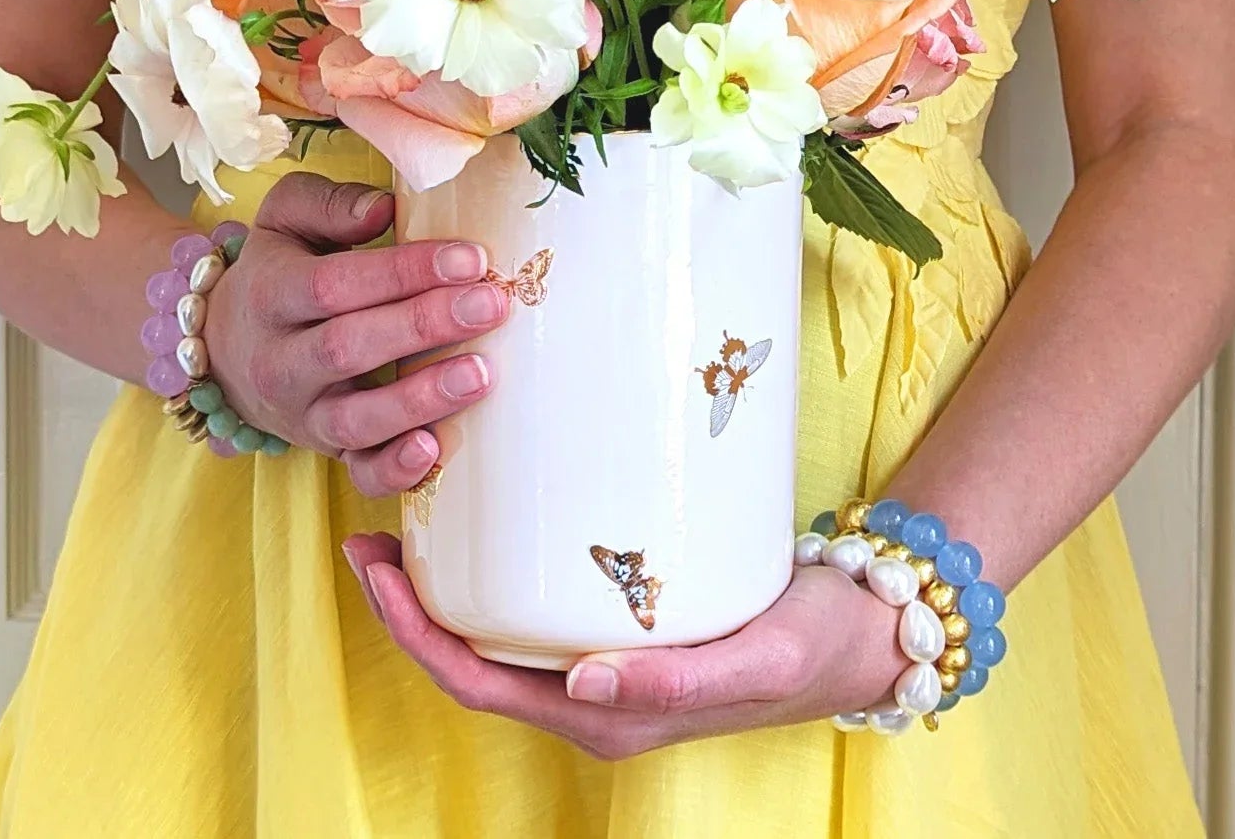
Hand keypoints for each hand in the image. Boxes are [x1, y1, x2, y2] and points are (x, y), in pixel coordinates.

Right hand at [203, 173, 510, 495]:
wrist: (222, 348)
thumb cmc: (279, 269)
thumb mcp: (286, 219)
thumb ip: (329, 204)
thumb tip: (384, 209)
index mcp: (272, 293)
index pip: (337, 285)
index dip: (404, 271)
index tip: (470, 258)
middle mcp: (281, 360)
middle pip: (349, 348)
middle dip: (424, 325)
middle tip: (491, 304)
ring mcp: (303, 414)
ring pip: (355, 419)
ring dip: (420, 399)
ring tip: (481, 373)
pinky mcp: (326, 451)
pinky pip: (358, 472)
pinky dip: (394, 470)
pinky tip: (433, 449)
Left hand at [342, 534, 908, 757]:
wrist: (861, 632)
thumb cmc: (811, 646)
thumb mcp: (752, 661)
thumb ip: (672, 682)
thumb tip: (579, 684)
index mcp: (605, 716)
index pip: (478, 684)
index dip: (415, 633)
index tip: (376, 569)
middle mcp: (592, 695)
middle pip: (471, 660)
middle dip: (411, 605)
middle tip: (372, 530)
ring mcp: (605, 663)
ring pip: (499, 634)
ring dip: (447, 588)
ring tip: (417, 518)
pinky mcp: (626, 627)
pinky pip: (540, 608)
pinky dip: (499, 571)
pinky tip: (497, 521)